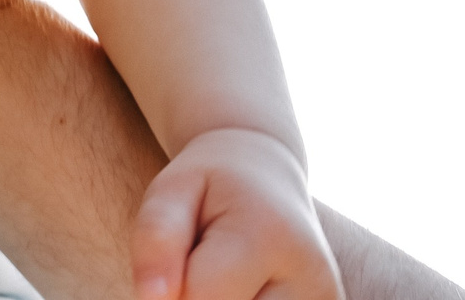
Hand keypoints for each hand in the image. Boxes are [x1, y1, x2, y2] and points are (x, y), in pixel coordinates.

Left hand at [135, 127, 341, 299]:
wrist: (268, 176)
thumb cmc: (209, 188)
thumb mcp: (171, 191)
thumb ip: (156, 239)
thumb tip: (151, 298)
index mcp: (270, 237)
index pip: (198, 298)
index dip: (169, 289)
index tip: (181, 252)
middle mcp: (313, 279)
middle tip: (207, 260)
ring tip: (229, 274)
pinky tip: (246, 287)